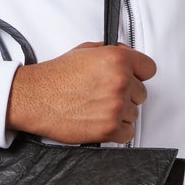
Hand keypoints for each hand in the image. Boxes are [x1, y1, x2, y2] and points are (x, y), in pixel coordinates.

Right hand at [7, 43, 156, 143]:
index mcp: (117, 59)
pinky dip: (116, 131)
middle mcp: (120, 82)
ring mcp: (116, 106)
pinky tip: (100, 122)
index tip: (131, 79)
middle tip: (104, 95)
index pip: (149, 69)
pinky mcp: (109, 129)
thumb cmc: (55, 77)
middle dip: (126, 94)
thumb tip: (128, 56)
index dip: (138, 74)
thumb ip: (111, 52)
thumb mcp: (85, 51)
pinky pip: (127, 133)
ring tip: (97, 108)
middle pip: (141, 94)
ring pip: (133, 114)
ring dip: (119, 113)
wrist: (34, 98)